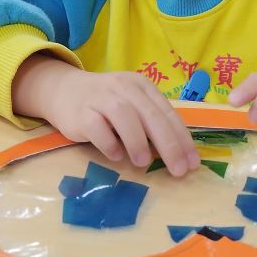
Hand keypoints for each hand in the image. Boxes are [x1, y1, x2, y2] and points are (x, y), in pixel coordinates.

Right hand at [12, 55, 199, 175]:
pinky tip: (115, 156)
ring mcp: (101, 98)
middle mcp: (124, 88)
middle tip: (178, 170)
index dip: (182, 139)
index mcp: (142, 86)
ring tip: (144, 164)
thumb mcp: (132, 105)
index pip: (168, 113)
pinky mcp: (81, 112)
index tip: (192, 163)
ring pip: (124, 116)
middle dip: (168, 144)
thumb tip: (176, 154)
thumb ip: (150, 123)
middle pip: (151, 115)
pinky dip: (108, 142)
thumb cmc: (106, 104)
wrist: (63, 90)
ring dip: (137, 141)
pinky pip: (96, 127)